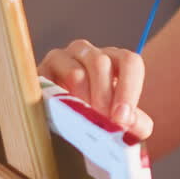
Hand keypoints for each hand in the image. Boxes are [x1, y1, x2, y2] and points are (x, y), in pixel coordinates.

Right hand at [38, 39, 153, 141]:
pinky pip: (50, 81)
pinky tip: (62, 116)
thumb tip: (128, 121)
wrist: (62, 125)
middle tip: (101, 124)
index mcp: (116, 61)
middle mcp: (91, 53)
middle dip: (103, 98)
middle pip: (101, 64)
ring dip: (81, 101)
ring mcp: (64, 57)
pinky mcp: (42, 69)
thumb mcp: (122, 123)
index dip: (128, 90)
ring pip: (76, 72)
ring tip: (83, 122)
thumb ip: (137, 124)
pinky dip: (59, 101)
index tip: (122, 119)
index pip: (130, 62)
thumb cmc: (98, 119)